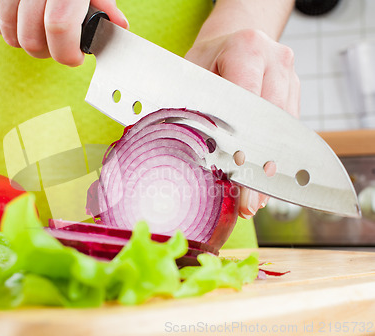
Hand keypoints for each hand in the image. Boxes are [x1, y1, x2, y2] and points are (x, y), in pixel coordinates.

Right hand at [0, 0, 127, 65]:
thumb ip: (103, 2)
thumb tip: (118, 25)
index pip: (59, 26)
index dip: (67, 51)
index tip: (75, 57)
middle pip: (31, 38)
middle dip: (48, 51)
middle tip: (59, 46)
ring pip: (9, 33)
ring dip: (26, 41)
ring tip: (41, 32)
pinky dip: (4, 27)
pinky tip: (20, 23)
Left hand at [185, 29, 299, 218]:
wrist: (233, 40)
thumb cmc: (206, 59)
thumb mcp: (190, 71)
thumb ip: (189, 102)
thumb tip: (180, 146)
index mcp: (247, 49)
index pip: (248, 101)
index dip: (243, 141)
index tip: (238, 172)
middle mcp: (276, 62)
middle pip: (271, 122)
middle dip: (260, 167)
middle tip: (249, 202)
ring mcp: (290, 77)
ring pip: (285, 132)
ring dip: (271, 169)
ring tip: (256, 200)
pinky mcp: (295, 93)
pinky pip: (289, 132)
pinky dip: (276, 159)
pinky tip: (265, 183)